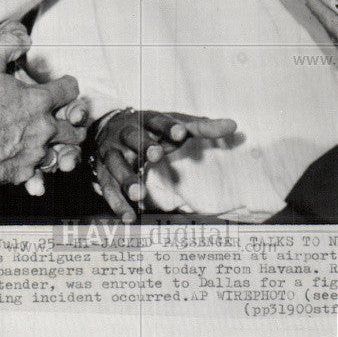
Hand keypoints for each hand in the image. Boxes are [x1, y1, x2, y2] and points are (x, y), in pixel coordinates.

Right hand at [0, 21, 84, 184]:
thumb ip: (8, 42)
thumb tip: (24, 35)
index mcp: (39, 100)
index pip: (69, 89)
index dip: (67, 84)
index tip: (64, 85)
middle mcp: (43, 129)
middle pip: (73, 127)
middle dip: (73, 122)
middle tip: (69, 120)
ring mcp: (32, 154)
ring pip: (60, 154)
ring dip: (60, 148)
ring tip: (55, 146)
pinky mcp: (19, 173)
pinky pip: (38, 173)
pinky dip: (37, 170)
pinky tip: (30, 166)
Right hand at [92, 110, 236, 221]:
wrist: (107, 129)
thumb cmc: (150, 129)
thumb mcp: (173, 124)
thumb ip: (201, 127)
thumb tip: (234, 126)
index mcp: (147, 119)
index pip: (158, 120)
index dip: (168, 126)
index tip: (181, 133)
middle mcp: (127, 133)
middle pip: (133, 137)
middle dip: (143, 145)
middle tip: (155, 154)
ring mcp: (113, 153)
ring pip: (116, 164)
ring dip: (127, 177)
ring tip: (138, 193)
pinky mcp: (103, 172)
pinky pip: (107, 188)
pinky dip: (116, 203)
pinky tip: (128, 217)